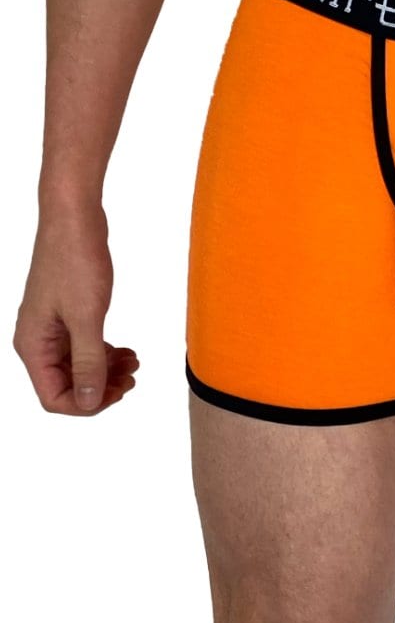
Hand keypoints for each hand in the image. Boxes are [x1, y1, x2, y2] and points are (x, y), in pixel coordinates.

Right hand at [13, 201, 138, 414]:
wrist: (75, 219)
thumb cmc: (75, 261)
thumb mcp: (87, 317)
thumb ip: (88, 362)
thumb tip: (89, 403)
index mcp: (33, 346)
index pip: (54, 398)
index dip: (87, 404)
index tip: (119, 391)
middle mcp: (37, 341)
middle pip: (67, 385)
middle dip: (101, 387)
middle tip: (133, 377)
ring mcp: (52, 327)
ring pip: (78, 366)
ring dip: (106, 371)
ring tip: (134, 362)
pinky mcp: (67, 314)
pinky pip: (83, 346)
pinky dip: (105, 353)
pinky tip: (126, 351)